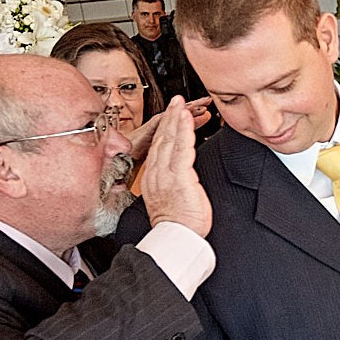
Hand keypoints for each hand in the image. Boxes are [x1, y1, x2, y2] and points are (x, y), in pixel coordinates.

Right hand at [137, 98, 211, 236]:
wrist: (177, 239)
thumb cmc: (179, 224)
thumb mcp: (170, 199)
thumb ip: (171, 183)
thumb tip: (180, 176)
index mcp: (153, 178)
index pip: (159, 147)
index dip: (165, 128)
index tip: (171, 114)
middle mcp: (157, 174)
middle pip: (162, 139)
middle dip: (169, 117)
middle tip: (176, 100)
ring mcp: (166, 175)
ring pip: (170, 140)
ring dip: (176, 119)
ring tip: (180, 103)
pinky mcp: (179, 177)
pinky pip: (181, 149)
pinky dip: (184, 131)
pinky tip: (186, 119)